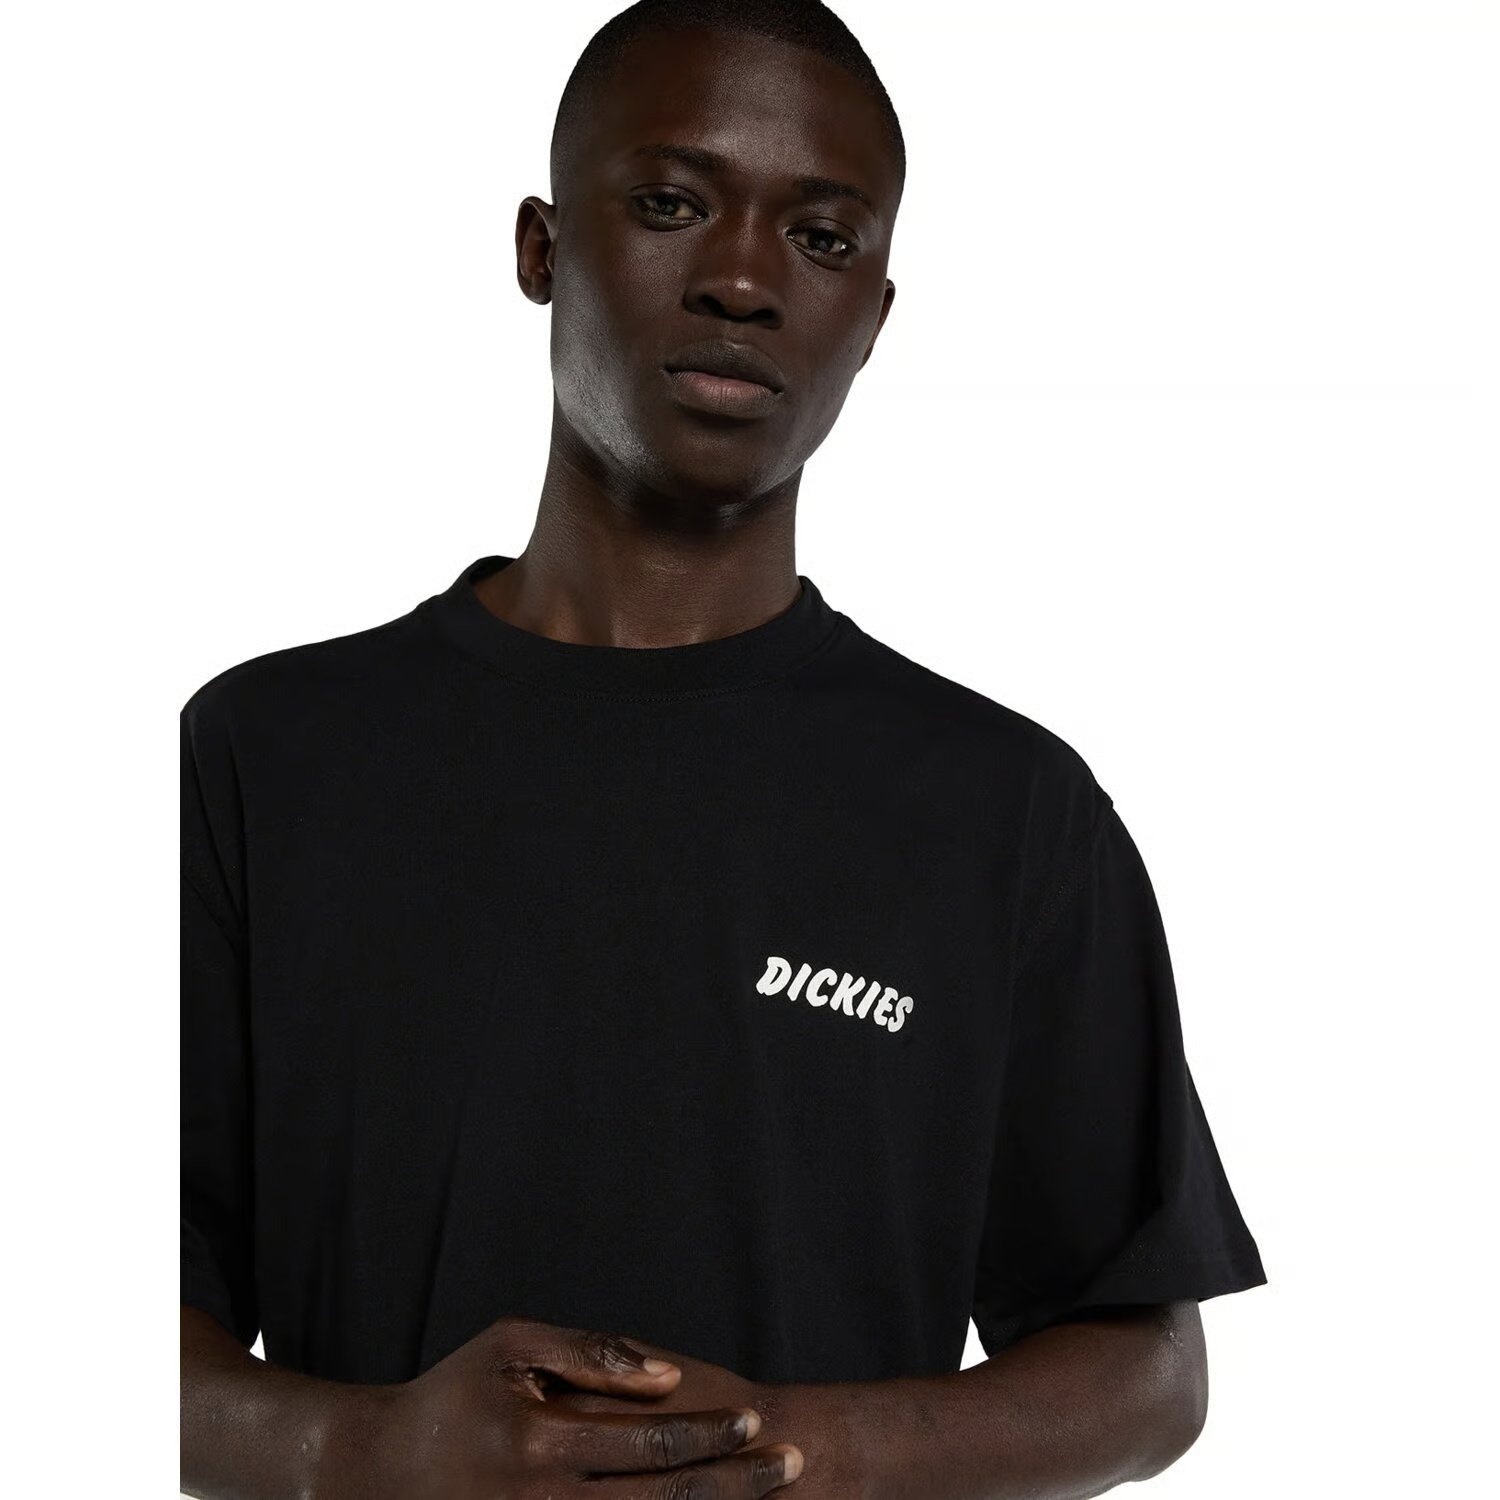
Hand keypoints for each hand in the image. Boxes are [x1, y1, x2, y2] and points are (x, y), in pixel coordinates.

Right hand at [320, 1314, 803, 1497]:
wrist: (380, 1476)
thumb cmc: (452, 1396)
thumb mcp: (510, 1346)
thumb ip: (590, 1355)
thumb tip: (665, 1377)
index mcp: (542, 1443)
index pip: (649, 1444)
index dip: (710, 1434)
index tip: (759, 1421)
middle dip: (736, 1484)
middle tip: (794, 1463)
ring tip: (769, 1498)